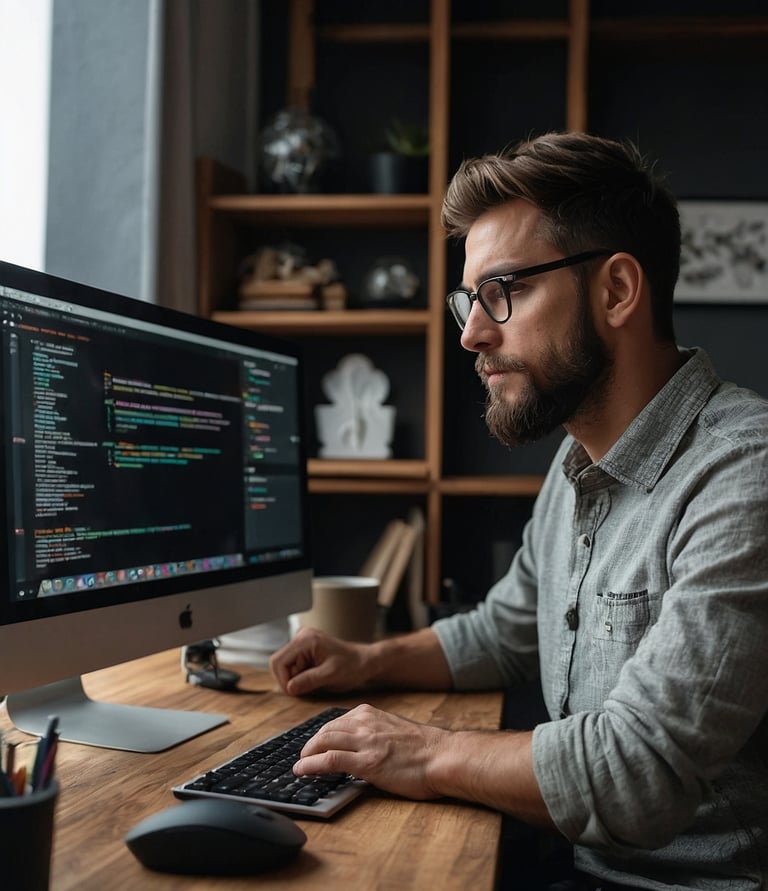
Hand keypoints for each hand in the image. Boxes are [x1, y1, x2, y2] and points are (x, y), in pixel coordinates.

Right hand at [269, 627, 371, 695]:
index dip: (283, 680)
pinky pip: (293, 666)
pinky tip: (314, 677)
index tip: (295, 692)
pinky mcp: (305, 650)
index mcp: (306, 639)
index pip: (279, 661)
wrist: (364, 662)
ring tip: (314, 682)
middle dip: (289, 680)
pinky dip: (300, 676)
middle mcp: (301, 637)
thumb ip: (308, 681)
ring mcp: (302, 642)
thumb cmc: (352, 666)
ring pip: (285, 667)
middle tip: (306, 688)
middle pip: (279, 663)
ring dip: (296, 679)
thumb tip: (288, 688)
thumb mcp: (330, 676)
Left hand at [294, 703, 447, 800]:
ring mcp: (365, 742)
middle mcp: (365, 723)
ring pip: (323, 742)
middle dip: (310, 744)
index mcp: (371, 714)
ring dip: (306, 754)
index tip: (314, 744)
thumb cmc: (426, 749)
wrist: (444, 756)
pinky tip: (302, 770)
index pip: (336, 721)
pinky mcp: (366, 762)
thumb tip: (364, 746)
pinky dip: (311, 765)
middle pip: (325, 730)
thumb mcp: (395, 730)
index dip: (321, 735)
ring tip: (300, 764)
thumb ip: (377, 733)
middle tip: (304, 756)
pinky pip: (329, 760)